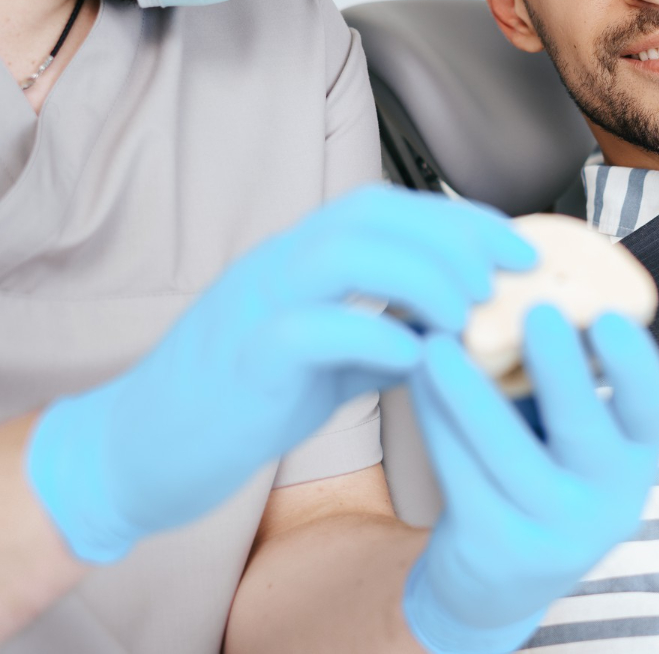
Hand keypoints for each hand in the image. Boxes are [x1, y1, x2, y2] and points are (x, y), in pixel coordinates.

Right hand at [25, 184, 535, 562]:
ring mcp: (255, 306)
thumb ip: (380, 343)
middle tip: (506, 278)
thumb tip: (447, 341)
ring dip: (420, 273)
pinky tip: (415, 357)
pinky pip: (311, 327)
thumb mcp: (324, 365)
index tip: (519, 248)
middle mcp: (277, 265)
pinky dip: (373, 333)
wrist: (139, 449)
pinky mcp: (243, 358)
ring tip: (468, 310)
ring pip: (343, 253)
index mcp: (298, 259)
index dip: (460, 219)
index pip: (388, 209)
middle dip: (452, 237)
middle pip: (373, 216)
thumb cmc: (235, 403)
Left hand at [402, 306, 658, 653]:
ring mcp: (557, 532)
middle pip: (586, 432)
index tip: (609, 315)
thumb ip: (559, 370)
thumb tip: (521, 276)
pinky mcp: (500, 548)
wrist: (499, 581)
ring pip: (508, 455)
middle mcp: (610, 499)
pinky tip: (416, 380)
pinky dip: (437, 422)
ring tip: (438, 341)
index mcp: (635, 454)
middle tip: (536, 311)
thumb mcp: (567, 427)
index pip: (652, 408)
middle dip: (563, 371)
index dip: (635, 364)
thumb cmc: (538, 468)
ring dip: (470, 392)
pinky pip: (462, 475)